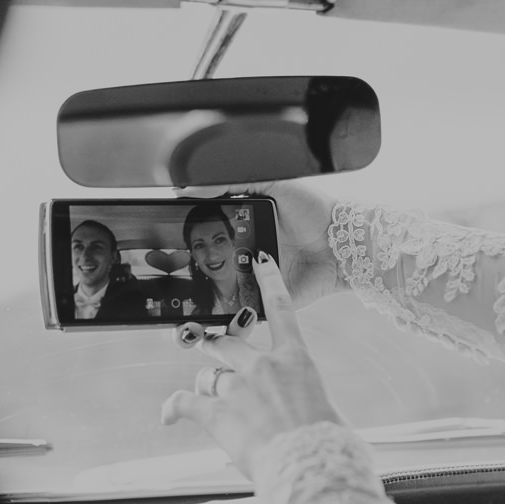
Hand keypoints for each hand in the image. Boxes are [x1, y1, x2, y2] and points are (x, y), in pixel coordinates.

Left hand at [161, 254, 343, 483]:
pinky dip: (174, 408)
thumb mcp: (330, 414)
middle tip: (210, 346)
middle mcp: (264, 366)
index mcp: (297, 360)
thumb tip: (316, 414)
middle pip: (230, 344)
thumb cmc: (328, 447)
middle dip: (217, 345)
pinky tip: (169, 415)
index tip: (260, 262)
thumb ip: (314, 403)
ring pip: (209, 377)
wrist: (309, 467)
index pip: (282, 309)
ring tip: (208, 401)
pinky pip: (185, 402)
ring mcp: (237, 388)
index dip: (269, 282)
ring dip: (206, 387)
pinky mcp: (216, 413)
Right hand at [176, 180, 344, 310]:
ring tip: (176, 303)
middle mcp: (245, 255)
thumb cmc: (314, 210)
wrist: (345, 245)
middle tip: (159, 269)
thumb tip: (188, 188)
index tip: (161, 238)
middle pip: (205, 265)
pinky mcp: (269, 305)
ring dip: (198, 299)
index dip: (184, 237)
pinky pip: (242, 315)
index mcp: (243, 227)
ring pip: (218, 293)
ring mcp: (256, 282)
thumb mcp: (272, 185)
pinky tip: (205, 318)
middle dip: (182, 270)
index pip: (205, 233)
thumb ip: (231, 184)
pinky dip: (225, 319)